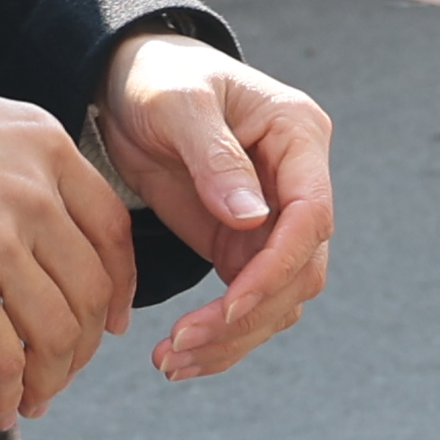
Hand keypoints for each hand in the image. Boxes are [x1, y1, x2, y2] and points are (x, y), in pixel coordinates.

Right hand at [0, 65, 137, 429]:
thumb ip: (30, 170)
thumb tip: (55, 236)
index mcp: (50, 148)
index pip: (114, 231)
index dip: (122, 288)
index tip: (113, 320)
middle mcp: (36, 192)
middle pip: (93, 291)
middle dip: (85, 346)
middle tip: (65, 370)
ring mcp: (0, 238)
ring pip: (58, 333)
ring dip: (51, 378)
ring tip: (34, 397)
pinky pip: (3, 358)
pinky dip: (7, 395)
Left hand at [95, 31, 337, 380]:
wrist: (128, 85)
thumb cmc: (157, 77)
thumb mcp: (177, 103)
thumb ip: (214, 157)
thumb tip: (252, 218)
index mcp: (299, 136)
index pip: (311, 216)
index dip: (276, 268)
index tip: (228, 306)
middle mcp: (298, 182)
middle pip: (300, 270)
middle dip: (247, 316)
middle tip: (181, 345)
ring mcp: (273, 218)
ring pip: (279, 298)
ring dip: (233, 337)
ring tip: (171, 362)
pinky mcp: (241, 244)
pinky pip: (247, 303)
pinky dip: (220, 335)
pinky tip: (181, 357)